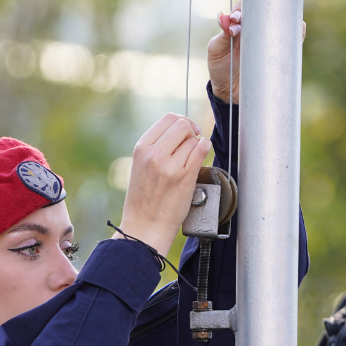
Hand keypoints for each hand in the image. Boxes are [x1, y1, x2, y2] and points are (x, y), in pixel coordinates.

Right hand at [116, 113, 212, 256]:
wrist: (145, 226)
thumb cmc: (144, 199)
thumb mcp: (140, 165)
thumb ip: (156, 146)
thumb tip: (181, 128)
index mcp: (142, 148)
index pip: (169, 119)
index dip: (182, 122)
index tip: (187, 132)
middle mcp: (154, 153)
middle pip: (183, 124)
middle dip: (191, 131)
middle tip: (193, 142)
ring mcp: (170, 165)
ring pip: (194, 139)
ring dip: (196, 146)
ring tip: (189, 161)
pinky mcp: (185, 176)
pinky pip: (202, 150)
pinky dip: (205, 150)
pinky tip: (199, 159)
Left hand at [207, 2, 305, 103]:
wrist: (230, 91)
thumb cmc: (221, 66)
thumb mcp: (216, 50)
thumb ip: (221, 34)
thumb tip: (223, 16)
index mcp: (240, 23)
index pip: (247, 4)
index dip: (244, 5)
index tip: (237, 18)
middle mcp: (256, 27)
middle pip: (266, 9)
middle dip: (262, 10)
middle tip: (252, 23)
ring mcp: (270, 38)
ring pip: (282, 20)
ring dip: (281, 17)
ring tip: (276, 23)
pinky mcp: (280, 51)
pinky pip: (293, 38)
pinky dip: (298, 31)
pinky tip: (299, 27)